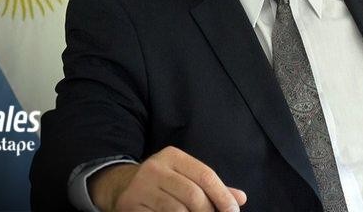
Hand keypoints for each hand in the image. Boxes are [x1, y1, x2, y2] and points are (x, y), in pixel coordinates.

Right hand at [89, 146, 246, 211]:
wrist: (121, 186)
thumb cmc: (163, 183)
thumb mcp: (185, 177)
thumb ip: (212, 187)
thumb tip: (241, 198)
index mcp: (172, 156)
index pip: (206, 176)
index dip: (223, 196)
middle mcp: (155, 168)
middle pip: (193, 195)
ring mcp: (140, 188)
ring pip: (177, 211)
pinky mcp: (131, 205)